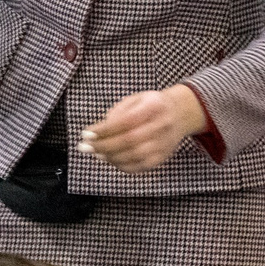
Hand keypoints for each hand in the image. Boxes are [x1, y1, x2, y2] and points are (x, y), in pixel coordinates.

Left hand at [81, 85, 207, 173]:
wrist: (180, 114)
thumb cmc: (151, 106)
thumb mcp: (136, 99)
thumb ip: (118, 112)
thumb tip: (99, 132)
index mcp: (154, 106)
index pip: (126, 121)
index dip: (104, 130)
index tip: (86, 134)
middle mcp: (162, 125)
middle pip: (129, 140)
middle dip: (103, 146)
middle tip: (85, 147)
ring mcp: (164, 143)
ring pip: (134, 155)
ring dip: (110, 157)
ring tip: (96, 153)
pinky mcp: (163, 157)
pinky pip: (140, 166)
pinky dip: (122, 166)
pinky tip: (110, 159)